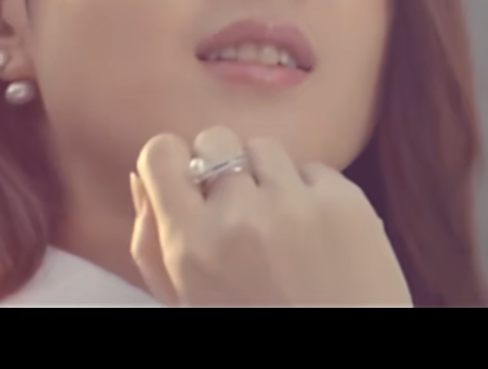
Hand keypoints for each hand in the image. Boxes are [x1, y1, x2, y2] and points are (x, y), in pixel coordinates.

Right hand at [128, 126, 412, 306]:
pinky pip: (314, 170)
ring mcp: (297, 205)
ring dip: (268, 178)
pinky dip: (312, 195)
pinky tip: (317, 238)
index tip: (188, 184)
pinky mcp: (346, 202)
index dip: (172, 164)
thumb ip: (150, 241)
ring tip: (281, 227)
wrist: (339, 357)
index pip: (162, 152)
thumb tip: (141, 176)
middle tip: (239, 210)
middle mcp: (241, 216)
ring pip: (265, 148)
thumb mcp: (184, 299)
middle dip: (222, 169)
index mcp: (191, 244)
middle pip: (215, 140)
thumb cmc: (252, 325)